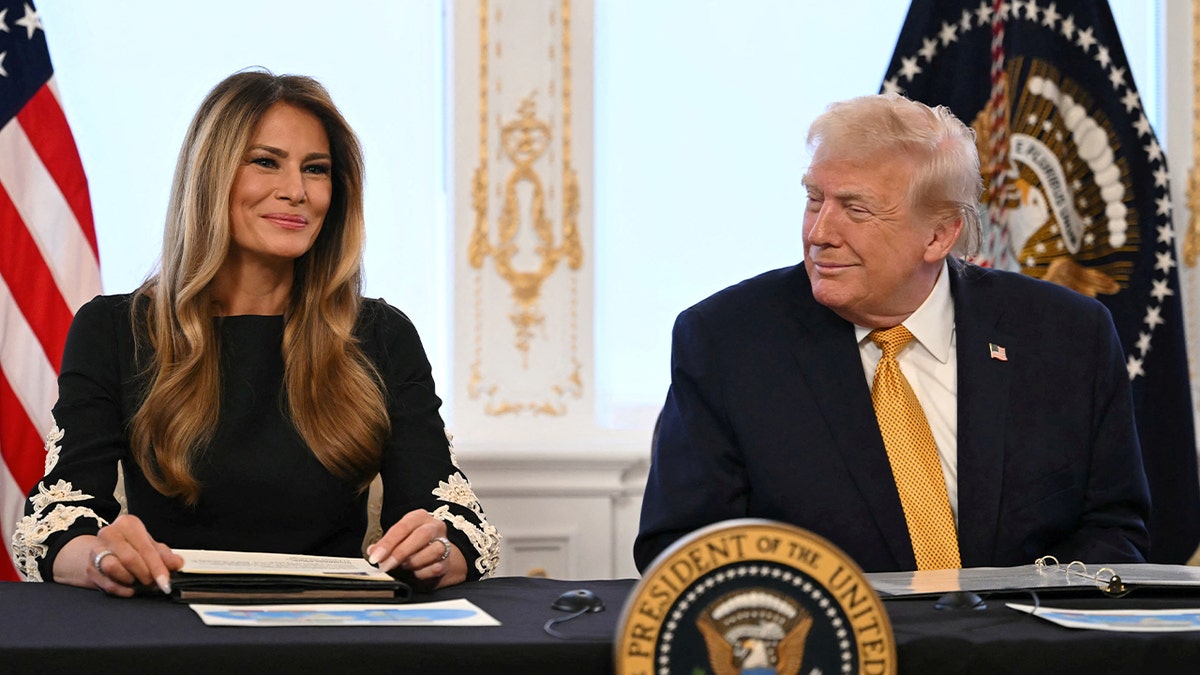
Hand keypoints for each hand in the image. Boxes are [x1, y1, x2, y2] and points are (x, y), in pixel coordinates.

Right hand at [53, 514, 183, 596]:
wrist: (102, 552)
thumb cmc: (131, 547)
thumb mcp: (150, 547)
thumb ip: (165, 555)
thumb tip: (177, 563)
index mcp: (128, 524)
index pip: (146, 548)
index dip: (158, 567)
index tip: (165, 582)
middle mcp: (110, 533)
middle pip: (129, 558)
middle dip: (144, 574)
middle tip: (153, 583)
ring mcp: (96, 550)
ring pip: (112, 567)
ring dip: (129, 579)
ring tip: (138, 582)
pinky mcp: (89, 567)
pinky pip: (104, 582)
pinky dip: (119, 588)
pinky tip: (129, 589)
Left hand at [366, 509, 466, 588]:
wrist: (438, 557)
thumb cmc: (414, 544)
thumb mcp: (399, 539)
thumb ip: (386, 544)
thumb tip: (373, 551)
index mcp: (419, 517)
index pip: (403, 527)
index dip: (388, 543)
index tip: (375, 557)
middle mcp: (434, 526)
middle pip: (421, 535)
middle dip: (400, 552)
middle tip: (385, 566)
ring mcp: (444, 543)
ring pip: (433, 551)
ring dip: (414, 562)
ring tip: (402, 568)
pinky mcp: (448, 561)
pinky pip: (436, 567)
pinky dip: (422, 573)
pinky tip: (414, 573)